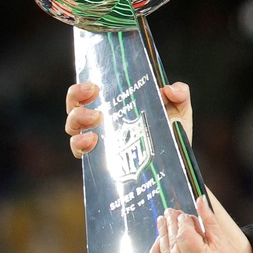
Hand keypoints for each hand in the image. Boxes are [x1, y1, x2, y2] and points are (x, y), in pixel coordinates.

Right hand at [65, 80, 192, 157]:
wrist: (176, 168)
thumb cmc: (173, 136)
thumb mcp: (179, 111)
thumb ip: (180, 94)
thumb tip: (168, 89)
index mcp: (116, 104)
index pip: (89, 91)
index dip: (83, 85)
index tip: (93, 85)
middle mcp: (102, 122)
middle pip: (75, 104)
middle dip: (76, 96)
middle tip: (93, 94)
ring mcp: (99, 141)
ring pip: (72, 125)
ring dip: (77, 118)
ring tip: (95, 118)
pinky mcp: (100, 161)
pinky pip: (79, 151)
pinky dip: (79, 143)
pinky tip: (92, 140)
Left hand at [149, 195, 252, 252]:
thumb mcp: (227, 248)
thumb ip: (210, 224)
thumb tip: (199, 201)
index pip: (184, 235)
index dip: (181, 222)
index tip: (182, 214)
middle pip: (172, 243)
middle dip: (170, 225)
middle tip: (169, 212)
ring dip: (162, 236)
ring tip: (163, 222)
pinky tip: (158, 241)